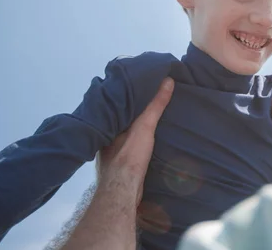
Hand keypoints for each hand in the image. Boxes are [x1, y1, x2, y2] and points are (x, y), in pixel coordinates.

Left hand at [96, 77, 174, 205]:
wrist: (122, 191)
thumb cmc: (129, 156)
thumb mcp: (144, 126)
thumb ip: (155, 105)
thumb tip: (167, 80)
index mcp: (106, 122)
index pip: (116, 102)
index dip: (126, 92)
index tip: (137, 82)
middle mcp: (104, 134)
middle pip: (119, 116)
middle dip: (129, 109)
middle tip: (144, 97)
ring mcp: (109, 150)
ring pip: (121, 131)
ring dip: (131, 126)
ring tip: (147, 116)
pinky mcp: (118, 162)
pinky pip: (126, 144)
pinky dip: (134, 139)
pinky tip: (145, 139)